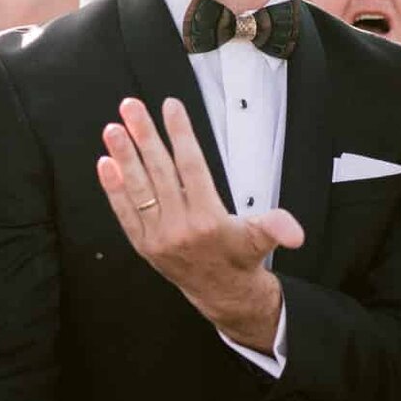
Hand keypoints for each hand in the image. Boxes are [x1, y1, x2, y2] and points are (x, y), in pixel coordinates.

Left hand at [99, 98, 299, 346]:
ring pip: (138, 188)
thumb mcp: (262, 238)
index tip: (171, 108)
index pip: (191, 166)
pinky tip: (105, 164)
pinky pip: (124, 212)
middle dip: (144, 136)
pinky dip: (113, 188)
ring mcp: (157, 236)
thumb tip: (295, 233)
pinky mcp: (142, 244)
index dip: (180, 134)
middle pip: (159, 171)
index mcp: (208, 219)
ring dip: (124, 156)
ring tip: (113, 129)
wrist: (221, 293)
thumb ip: (278, 226)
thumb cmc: (239, 257)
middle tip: (131, 108)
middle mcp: (180, 226)